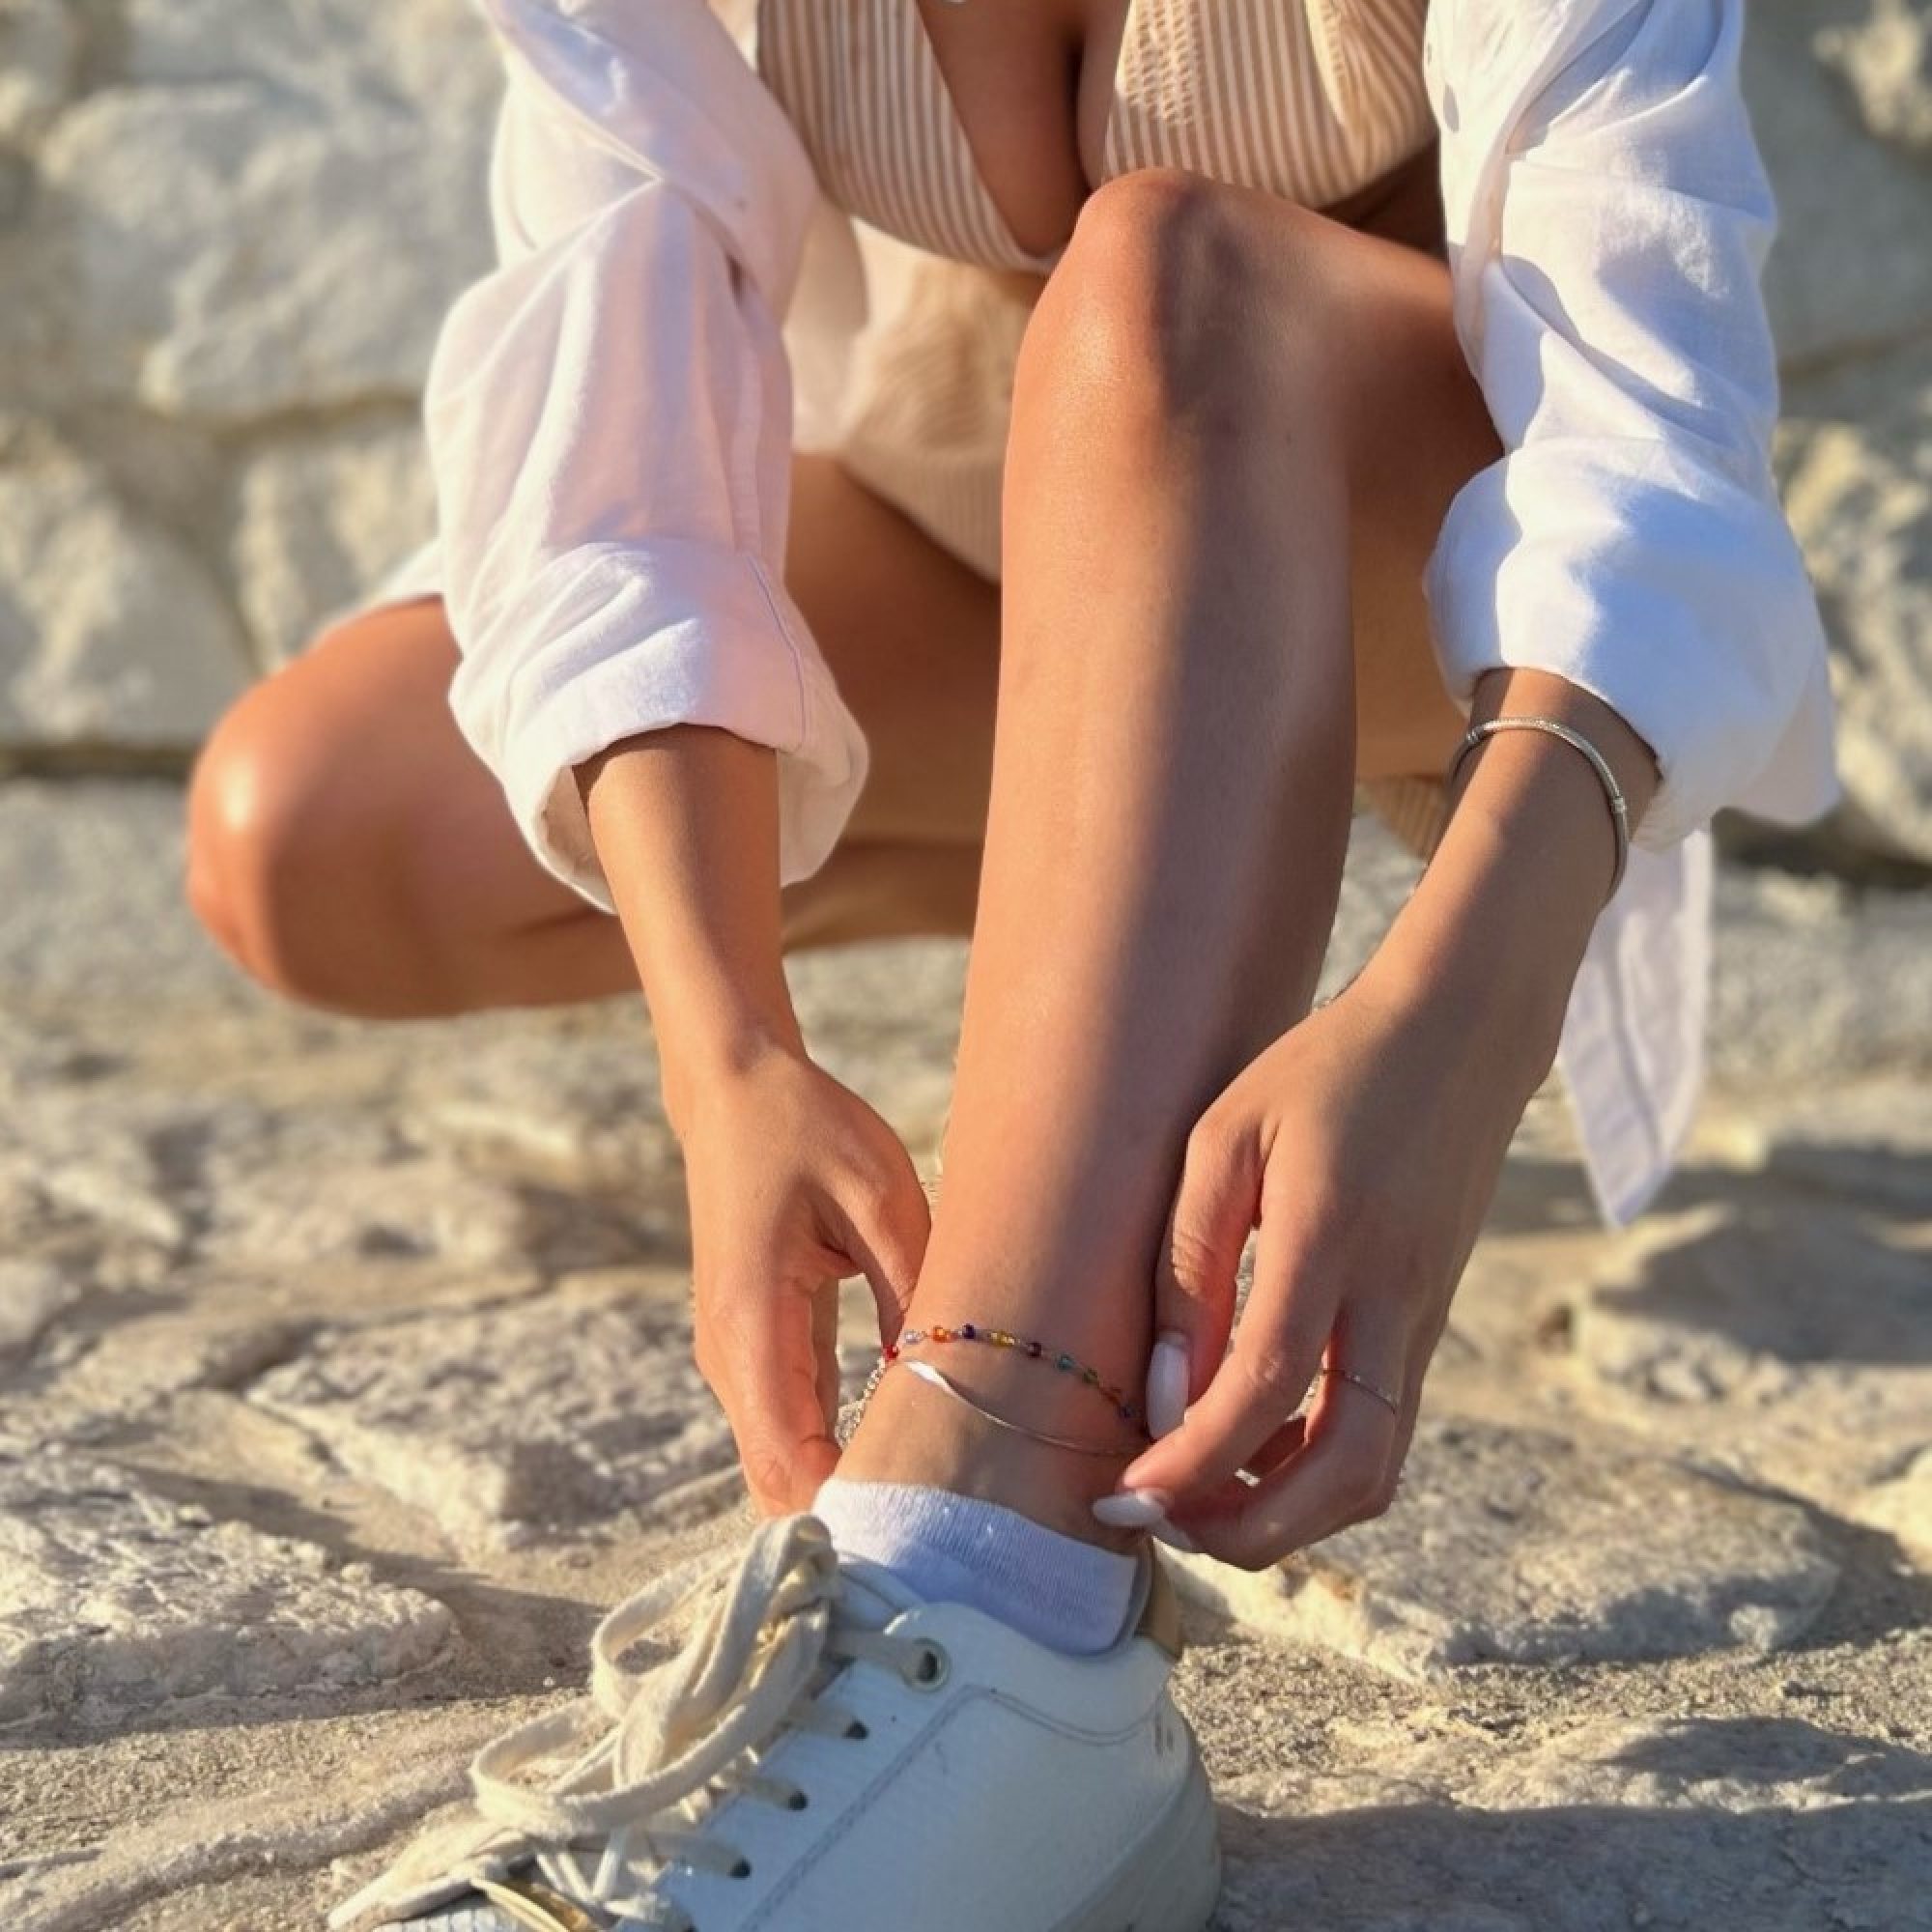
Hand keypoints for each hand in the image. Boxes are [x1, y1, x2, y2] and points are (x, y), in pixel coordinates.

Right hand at [675, 1042, 930, 1513]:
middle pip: (778, 1483)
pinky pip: (794, 1426)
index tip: (921, 1535)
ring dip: (847, 1490)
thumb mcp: (878, 1196)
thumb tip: (954, 1380)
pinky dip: (838, 1454)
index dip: (846, 1509)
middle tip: (947, 1539)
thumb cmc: (806, 1129)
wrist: (735, 1092)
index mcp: (752, 1320)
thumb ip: (912, 1290)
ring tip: (940, 1510)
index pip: (786, 1459)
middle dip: (851, 1519)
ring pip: (782, 1463)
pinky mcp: (757, 1348)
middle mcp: (731, 1355)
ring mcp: (737, 1358)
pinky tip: (909, 1461)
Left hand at [1112, 966, 1545, 1567]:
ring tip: (1192, 1496)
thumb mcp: (1228, 1135)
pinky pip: (1380, 1433)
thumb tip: (1168, 1387)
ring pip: (1376, 1470)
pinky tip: (1246, 1446)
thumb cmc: (1324, 1072)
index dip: (1194, 1463)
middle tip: (1160, 1522)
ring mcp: (1426, 1321)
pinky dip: (1315, 1470)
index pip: (1266, 1389)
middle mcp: (1395, 1300)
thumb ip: (1192, 1260)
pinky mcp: (1431, 1327)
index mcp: (1333, 1239)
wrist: (1459, 1038)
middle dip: (1253, 1530)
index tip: (1124, 1497)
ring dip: (1288, 1513)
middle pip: (1348, 1472)